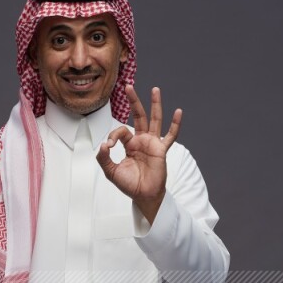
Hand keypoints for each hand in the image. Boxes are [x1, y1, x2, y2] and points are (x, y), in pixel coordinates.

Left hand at [96, 86, 181, 222]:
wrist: (143, 195)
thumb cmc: (129, 185)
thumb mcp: (111, 172)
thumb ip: (104, 158)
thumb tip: (104, 144)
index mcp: (129, 144)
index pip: (121, 131)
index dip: (114, 134)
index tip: (110, 145)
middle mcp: (141, 140)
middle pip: (138, 116)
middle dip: (134, 101)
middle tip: (128, 86)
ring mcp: (153, 143)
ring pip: (154, 120)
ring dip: (155, 104)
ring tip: (155, 90)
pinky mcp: (161, 150)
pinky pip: (170, 136)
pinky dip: (175, 125)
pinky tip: (178, 112)